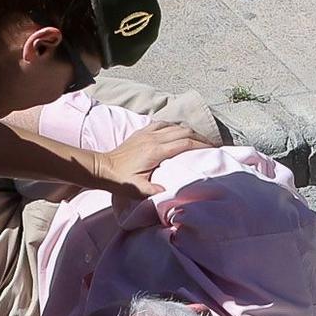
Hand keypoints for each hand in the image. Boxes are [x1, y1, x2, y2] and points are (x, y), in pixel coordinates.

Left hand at [96, 120, 216, 201]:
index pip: (185, 143)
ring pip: (174, 126)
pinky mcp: (141, 132)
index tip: (213, 149)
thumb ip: (154, 190)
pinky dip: (174, 126)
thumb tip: (171, 191)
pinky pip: (163, 123)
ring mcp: (147, 133)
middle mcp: (153, 138)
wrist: (102, 168)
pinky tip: (178, 132)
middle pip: (184, 131)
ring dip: (189, 131)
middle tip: (211, 145)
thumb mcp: (138, 189)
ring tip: (199, 139)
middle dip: (200, 137)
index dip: (202, 145)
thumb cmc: (120, 181)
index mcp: (155, 151)